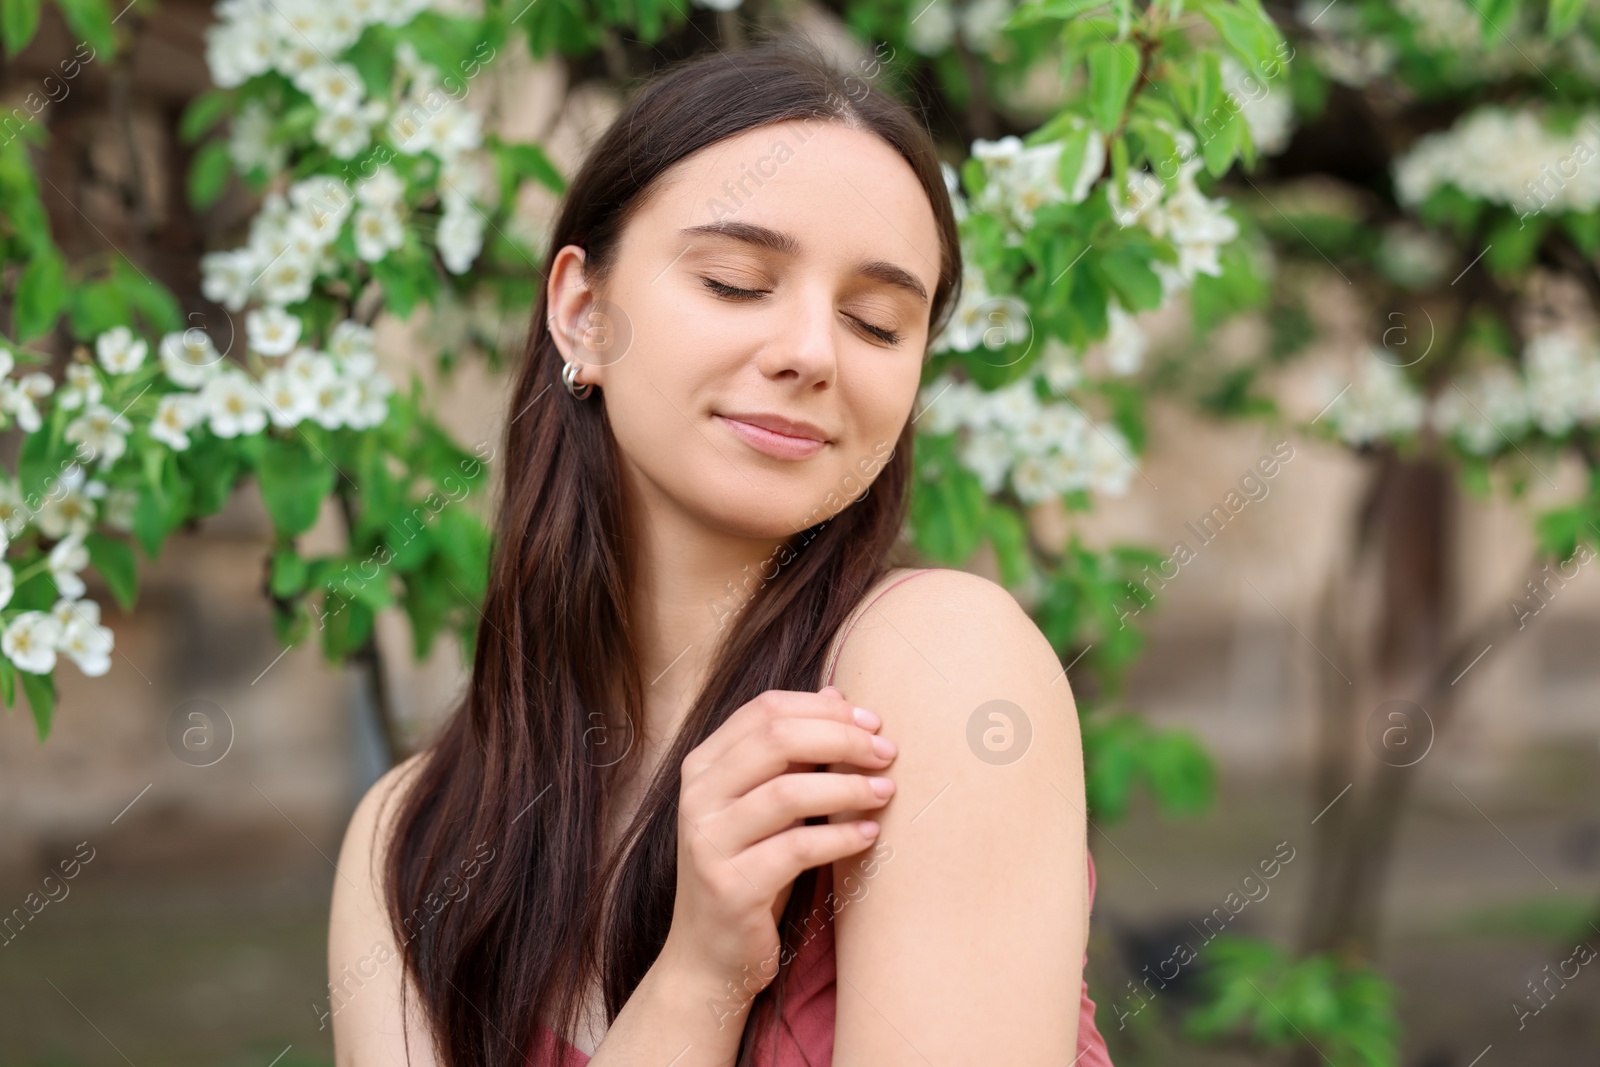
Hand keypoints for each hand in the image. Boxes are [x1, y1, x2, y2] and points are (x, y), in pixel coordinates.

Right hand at [659, 685, 896, 1005]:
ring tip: (886, 791)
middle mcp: (697, 797)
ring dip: (848, 786)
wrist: (709, 957)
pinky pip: (797, 849)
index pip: (764, 710)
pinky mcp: (731, 887)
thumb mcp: (767, 806)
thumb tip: (836, 694)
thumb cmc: (749, 870)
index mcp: (702, 766)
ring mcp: (708, 842)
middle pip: (776, 739)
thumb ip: (791, 754)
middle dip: (842, 738)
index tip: (871, 722)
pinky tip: (869, 834)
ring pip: (788, 792)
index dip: (824, 708)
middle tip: (886, 752)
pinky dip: (841, 836)